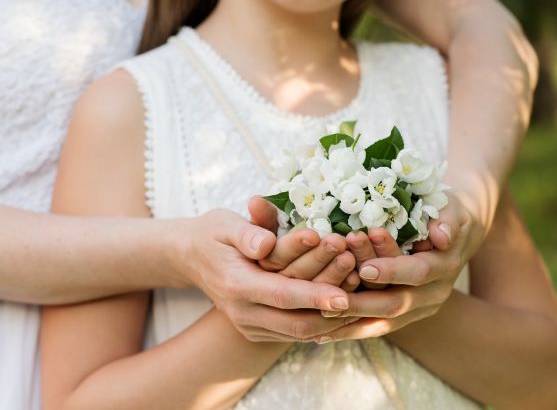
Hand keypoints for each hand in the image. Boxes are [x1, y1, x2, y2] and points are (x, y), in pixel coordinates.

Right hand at [177, 207, 354, 341]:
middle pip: (296, 321)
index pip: (282, 295)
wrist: (191, 257)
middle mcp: (242, 312)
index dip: (315, 296)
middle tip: (365, 291)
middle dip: (333, 309)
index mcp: (235, 284)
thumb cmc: (214, 233)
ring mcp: (249, 326)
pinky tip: (348, 309)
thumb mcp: (225, 223)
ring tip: (363, 297)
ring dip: (333, 318)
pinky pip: (296, 333)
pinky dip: (323, 323)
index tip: (346, 295)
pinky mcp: (258, 331)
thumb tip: (267, 243)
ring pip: (300, 332)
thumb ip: (248, 231)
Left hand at [316, 193, 482, 341]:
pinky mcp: (404, 317)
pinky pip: (375, 328)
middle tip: (332, 295)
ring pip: (383, 320)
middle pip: (396, 303)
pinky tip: (321, 334)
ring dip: (351, 318)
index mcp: (444, 266)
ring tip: (321, 314)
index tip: (365, 268)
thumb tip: (442, 236)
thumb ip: (447, 221)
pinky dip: (349, 331)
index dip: (392, 270)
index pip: (418, 272)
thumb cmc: (445, 213)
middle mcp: (433, 294)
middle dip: (363, 300)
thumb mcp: (451, 210)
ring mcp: (419, 309)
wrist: (454, 237)